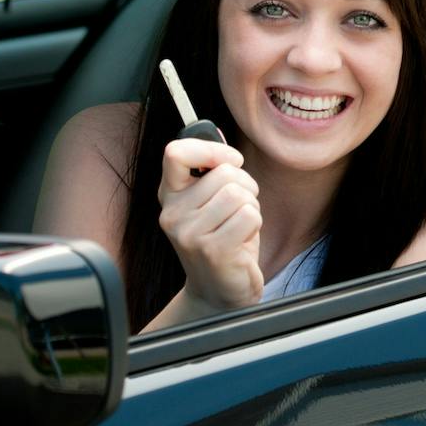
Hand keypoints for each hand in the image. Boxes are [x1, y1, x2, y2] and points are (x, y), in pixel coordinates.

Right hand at [157, 137, 263, 310]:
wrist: (219, 291)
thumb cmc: (222, 238)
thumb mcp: (211, 201)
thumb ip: (212, 170)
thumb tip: (218, 135)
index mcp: (169, 196)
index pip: (175, 152)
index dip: (211, 149)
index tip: (231, 161)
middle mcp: (172, 214)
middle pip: (224, 172)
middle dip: (245, 185)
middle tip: (238, 210)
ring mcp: (189, 233)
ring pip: (239, 193)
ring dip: (251, 206)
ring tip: (239, 226)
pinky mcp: (211, 249)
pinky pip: (250, 215)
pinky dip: (255, 224)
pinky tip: (242, 241)